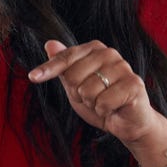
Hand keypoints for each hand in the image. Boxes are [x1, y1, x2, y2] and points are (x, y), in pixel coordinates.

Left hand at [28, 40, 166, 149]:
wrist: (127, 122)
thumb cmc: (101, 101)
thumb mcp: (75, 85)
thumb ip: (63, 66)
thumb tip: (49, 43)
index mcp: (95, 49)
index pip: (65, 57)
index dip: (48, 69)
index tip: (33, 77)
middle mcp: (110, 53)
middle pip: (73, 76)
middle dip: (78, 94)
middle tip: (93, 97)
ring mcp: (123, 68)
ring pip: (87, 91)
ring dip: (92, 104)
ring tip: (105, 103)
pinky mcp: (134, 85)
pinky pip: (103, 102)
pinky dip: (104, 111)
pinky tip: (114, 108)